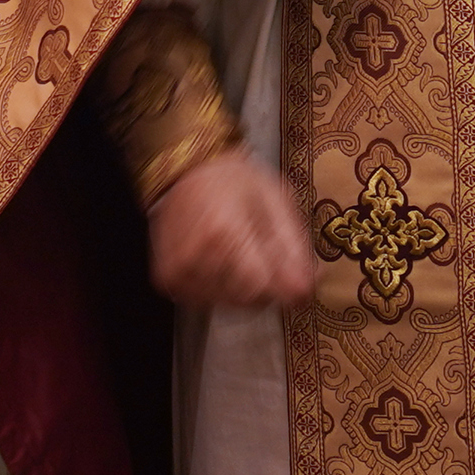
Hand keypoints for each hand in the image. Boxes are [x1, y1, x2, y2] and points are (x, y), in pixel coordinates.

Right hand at [147, 146, 319, 309]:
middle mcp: (196, 254)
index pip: (261, 288)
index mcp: (224, 230)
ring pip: (228, 305)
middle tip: (263, 254)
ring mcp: (177, 270)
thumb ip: (294, 248)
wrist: (188, 168)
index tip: (291, 272)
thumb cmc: (236, 180)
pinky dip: (221, 288)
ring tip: (240, 252)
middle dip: (265, 285)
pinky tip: (221, 260)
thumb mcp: (276, 201)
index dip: (282, 285)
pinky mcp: (166, 279)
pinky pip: (206, 302)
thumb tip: (307, 290)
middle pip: (246, 300)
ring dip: (243, 288)